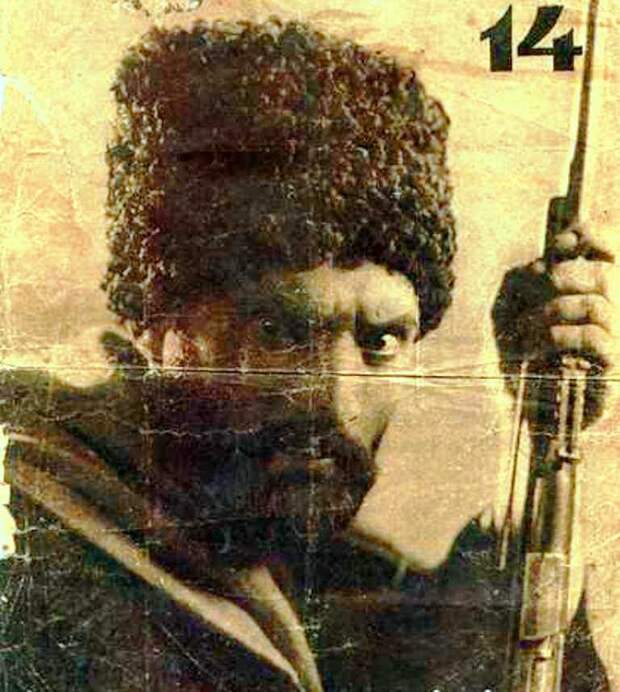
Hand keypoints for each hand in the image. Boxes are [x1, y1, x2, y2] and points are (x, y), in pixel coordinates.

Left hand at [492, 221, 617, 422]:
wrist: (529, 410)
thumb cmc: (522, 354)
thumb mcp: (513, 310)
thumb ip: (526, 280)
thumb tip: (541, 263)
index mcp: (598, 292)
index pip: (613, 249)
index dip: (592, 237)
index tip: (560, 244)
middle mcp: (617, 313)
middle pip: (606, 276)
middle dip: (562, 277)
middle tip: (535, 293)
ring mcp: (619, 342)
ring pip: (597, 306)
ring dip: (551, 312)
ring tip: (524, 327)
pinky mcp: (612, 372)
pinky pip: (593, 338)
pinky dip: (557, 336)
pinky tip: (534, 347)